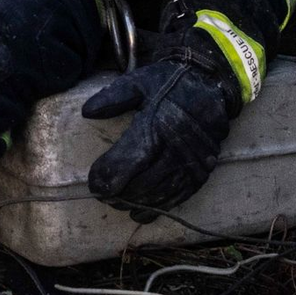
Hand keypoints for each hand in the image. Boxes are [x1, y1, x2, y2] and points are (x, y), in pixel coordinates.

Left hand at [82, 60, 229, 223]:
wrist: (209, 85)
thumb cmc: (168, 83)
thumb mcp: (138, 82)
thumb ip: (112, 97)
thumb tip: (87, 112)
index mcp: (157, 125)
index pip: (129, 160)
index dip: (110, 176)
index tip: (94, 184)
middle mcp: (175, 148)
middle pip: (143, 182)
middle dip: (120, 194)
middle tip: (101, 196)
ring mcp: (190, 163)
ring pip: (160, 193)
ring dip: (137, 203)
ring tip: (117, 204)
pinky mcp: (201, 172)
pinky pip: (179, 197)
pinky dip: (159, 208)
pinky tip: (142, 213)